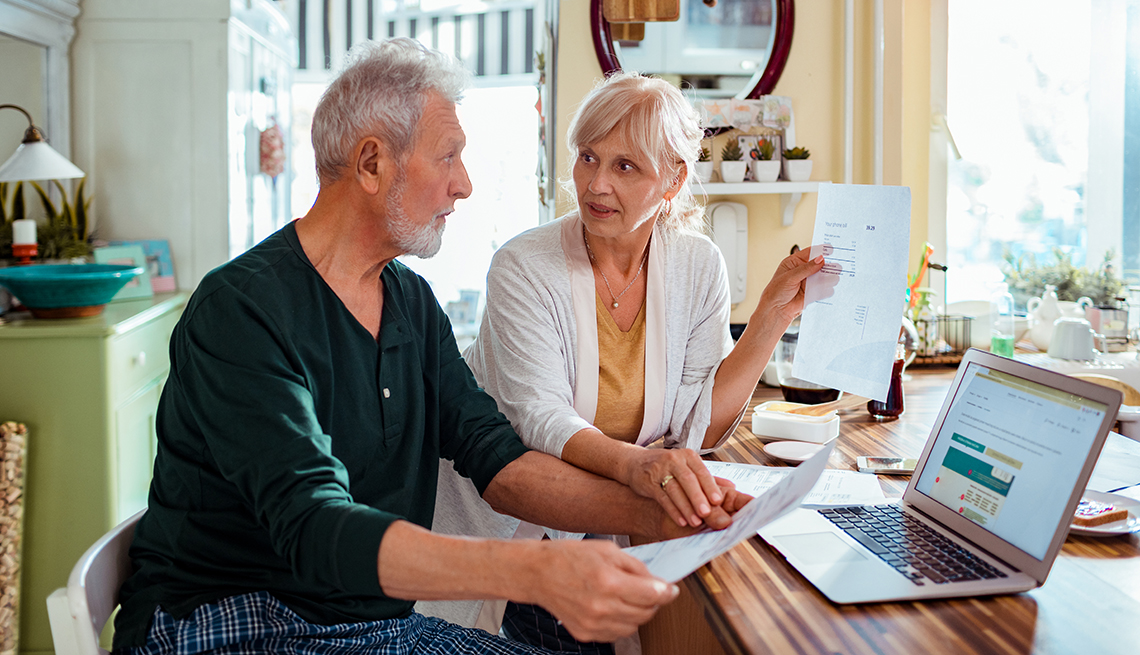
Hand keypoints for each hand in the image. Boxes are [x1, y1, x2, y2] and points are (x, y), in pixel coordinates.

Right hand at [528, 539, 678, 642]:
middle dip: (654, 601)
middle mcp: (601, 606)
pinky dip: (621, 621)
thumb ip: (635, 567)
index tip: (671, 590)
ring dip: (638, 613)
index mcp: (608, 581)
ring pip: (633, 626)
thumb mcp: (607, 550)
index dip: (667, 592)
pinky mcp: (585, 633)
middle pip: (645, 613)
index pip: (652, 594)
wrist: (538, 573)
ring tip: (627, 597)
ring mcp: (593, 623)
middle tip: (651, 591)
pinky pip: (616, 633)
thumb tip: (656, 581)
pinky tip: (613, 606)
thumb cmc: (570, 557)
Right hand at [624, 447, 724, 527]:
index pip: (701, 471)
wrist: (635, 462)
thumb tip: (732, 486)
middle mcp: (674, 460)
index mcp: (688, 456)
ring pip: (675, 490)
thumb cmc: (666, 466)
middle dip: (698, 498)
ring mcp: (659, 470)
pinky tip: (680, 520)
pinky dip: (672, 510)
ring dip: (686, 507)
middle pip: (688, 480)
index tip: (718, 501)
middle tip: (707, 513)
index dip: (710, 486)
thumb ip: (708, 477)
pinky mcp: (648, 482)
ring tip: (695, 522)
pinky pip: (662, 498)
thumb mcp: (687, 466)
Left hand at [755, 243, 834, 325]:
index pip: (809, 253)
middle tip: (836, 267)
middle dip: (827, 266)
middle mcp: (802, 271)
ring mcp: (807, 282)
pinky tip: (829, 288)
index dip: (820, 250)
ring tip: (834, 279)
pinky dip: (826, 289)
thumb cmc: (776, 292)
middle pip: (818, 265)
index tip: (830, 250)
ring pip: (822, 277)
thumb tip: (820, 259)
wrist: (775, 310)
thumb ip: (806, 269)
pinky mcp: (811, 292)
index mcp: (794, 262)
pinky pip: (822, 289)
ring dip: (828, 278)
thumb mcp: (790, 277)